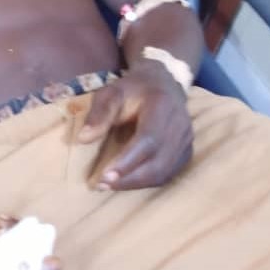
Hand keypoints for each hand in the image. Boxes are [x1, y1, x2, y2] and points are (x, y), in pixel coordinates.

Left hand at [77, 60, 193, 190]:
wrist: (162, 84)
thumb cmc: (132, 90)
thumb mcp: (111, 93)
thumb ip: (99, 114)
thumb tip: (83, 139)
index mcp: (162, 106)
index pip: (148, 139)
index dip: (127, 161)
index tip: (104, 176)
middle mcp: (180, 124)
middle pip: (158, 162)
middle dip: (129, 178)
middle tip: (101, 185)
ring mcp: (186, 139)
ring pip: (164, 171)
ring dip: (136, 183)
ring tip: (109, 186)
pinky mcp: (186, 151)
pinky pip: (168, 173)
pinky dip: (146, 182)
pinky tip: (126, 182)